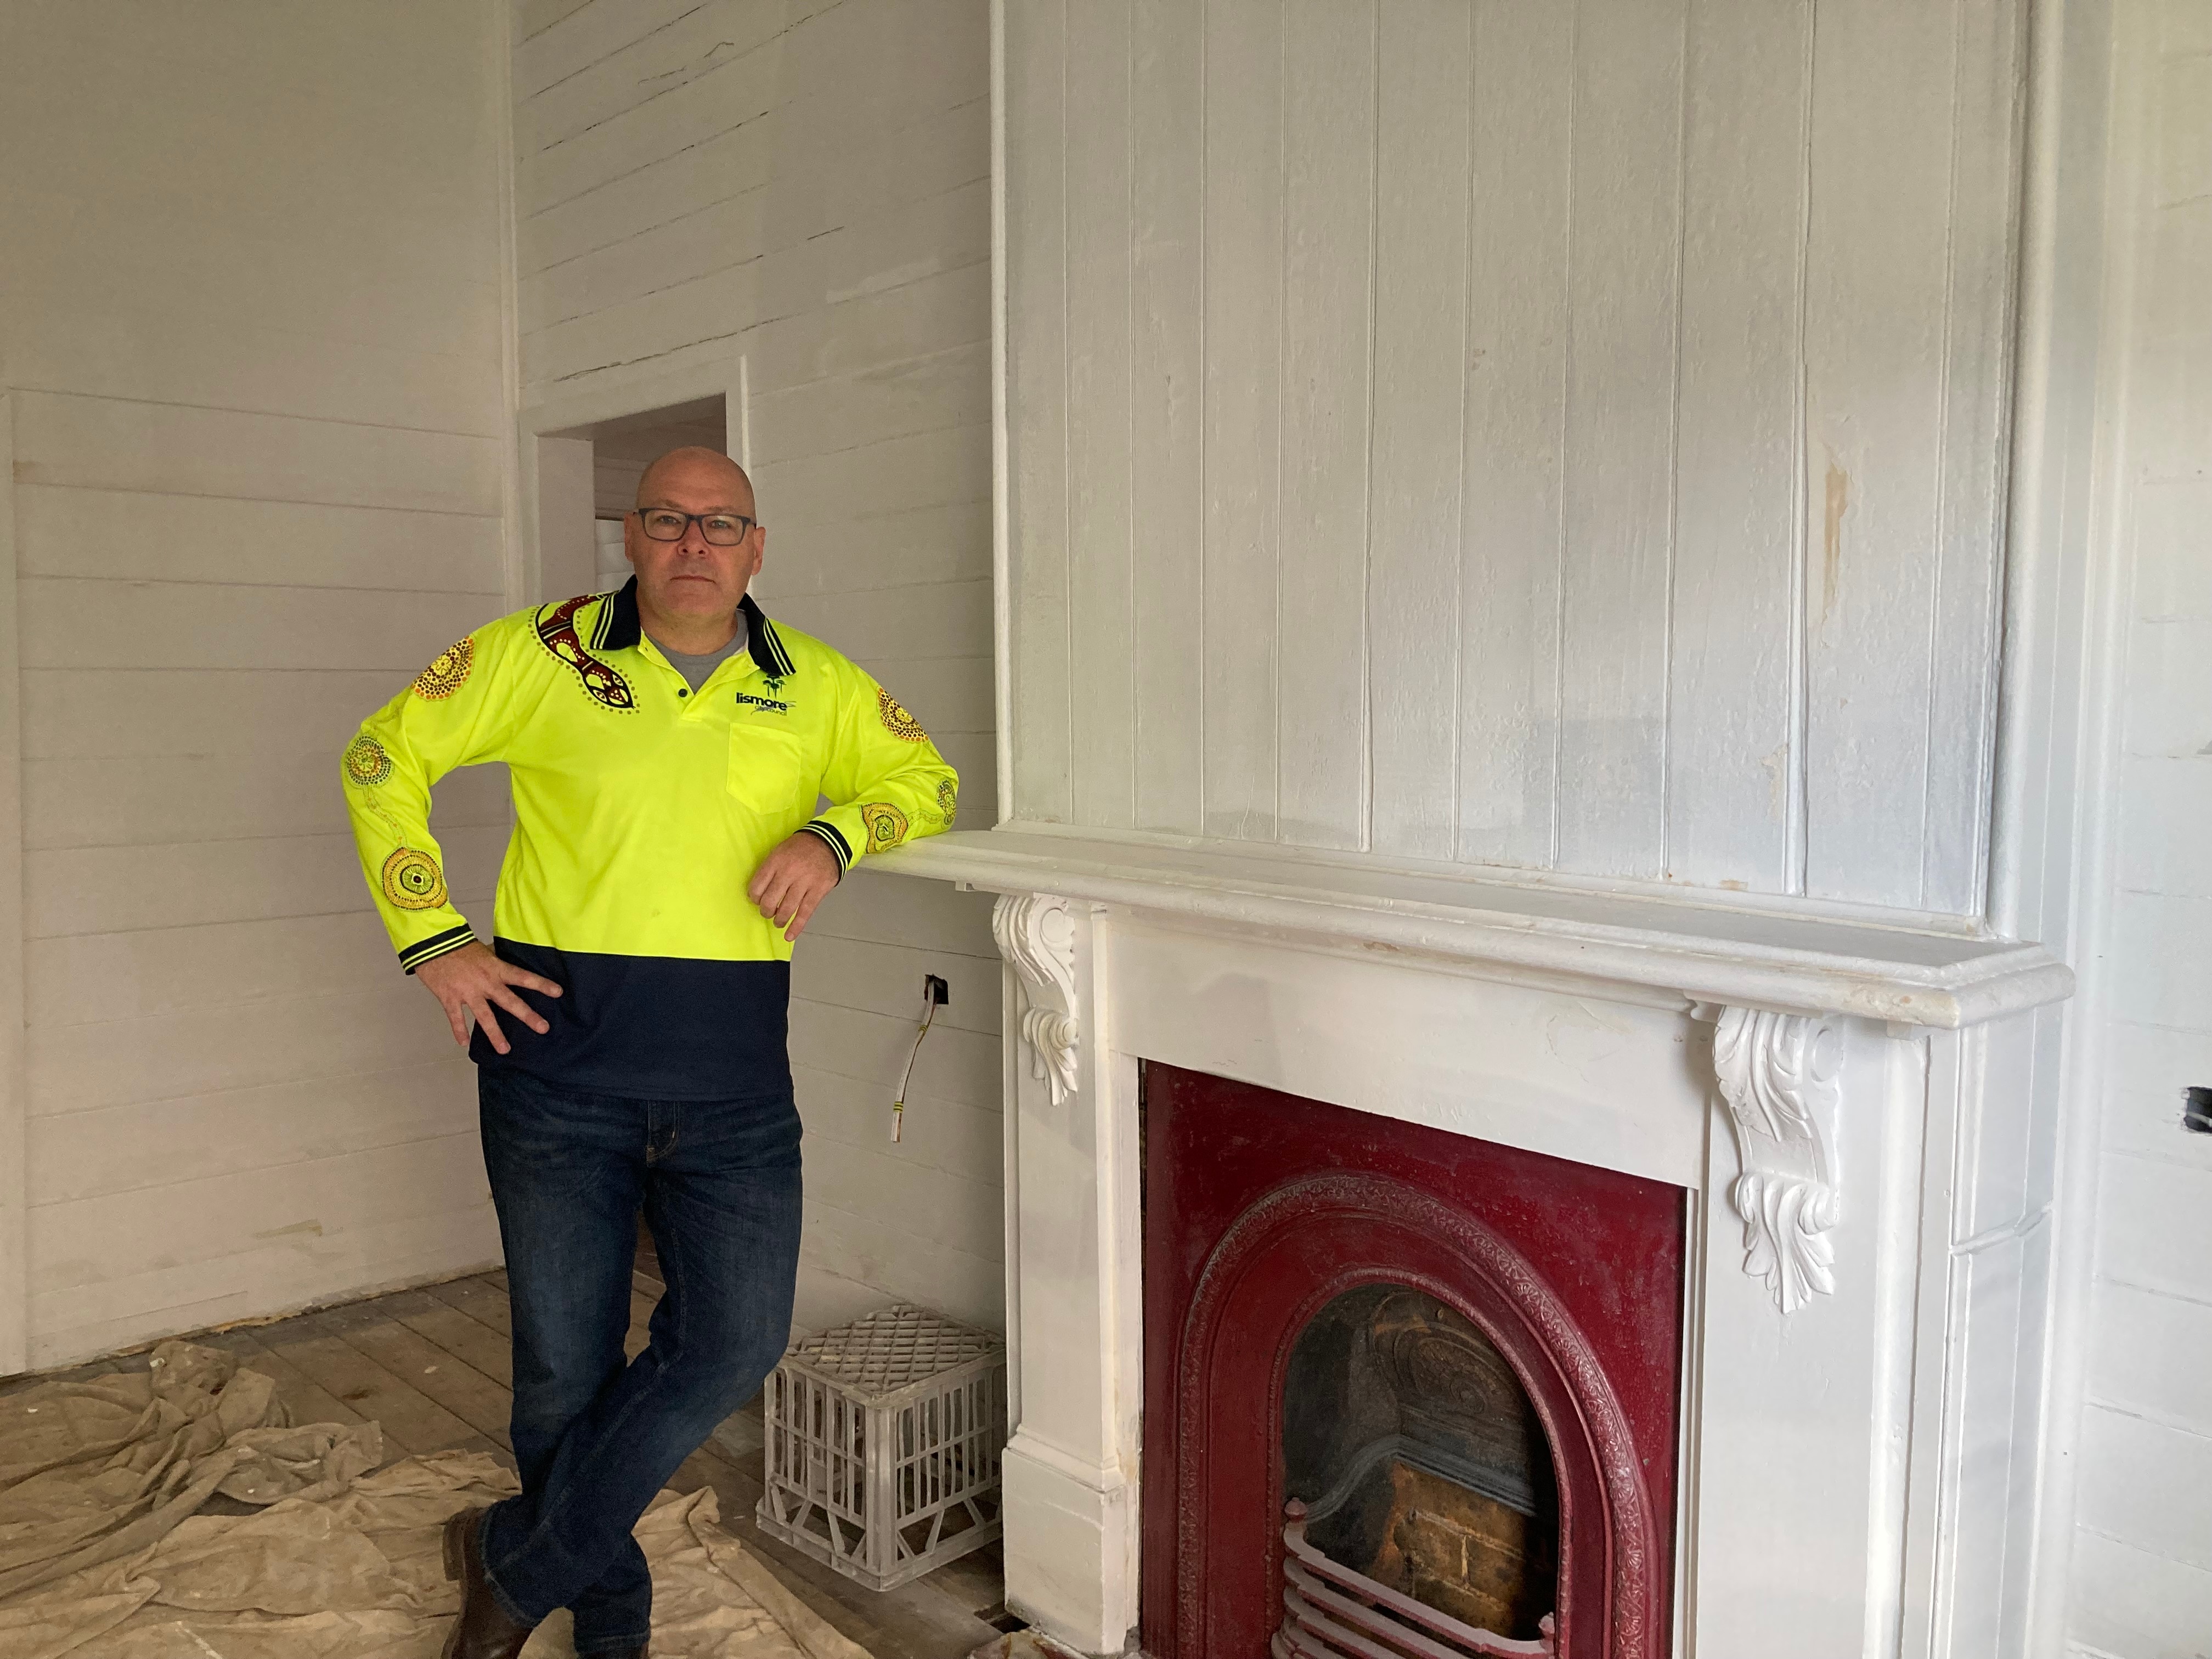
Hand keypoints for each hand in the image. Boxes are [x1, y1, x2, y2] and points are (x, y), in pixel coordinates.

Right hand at [413, 941, 560, 1054]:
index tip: (558, 993)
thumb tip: (509, 959)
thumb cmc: (458, 945)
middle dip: (527, 1016)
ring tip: (505, 1050)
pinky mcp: (450, 998)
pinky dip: (459, 1031)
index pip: (523, 977)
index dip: (541, 984)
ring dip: (496, 1035)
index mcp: (496, 968)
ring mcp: (468, 992)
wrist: (432, 943)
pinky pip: (456, 1018)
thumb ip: (496, 959)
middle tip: (543, 1028)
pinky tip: (463, 1044)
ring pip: (485, 1017)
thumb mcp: (483, 949)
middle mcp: (486, 982)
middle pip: (510, 1002)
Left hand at [748, 832, 841, 941]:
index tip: (757, 900)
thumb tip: (760, 893)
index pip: (757, 886)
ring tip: (778, 921)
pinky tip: (789, 935)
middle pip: (770, 900)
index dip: (754, 898)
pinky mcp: (818, 891)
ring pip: (786, 909)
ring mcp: (805, 882)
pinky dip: (796, 927)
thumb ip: (770, 870)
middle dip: (766, 911)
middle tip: (768, 912)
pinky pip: (805, 913)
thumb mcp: (779, 851)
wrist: (828, 842)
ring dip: (779, 920)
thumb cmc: (801, 848)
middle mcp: (789, 872)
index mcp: (776, 861)